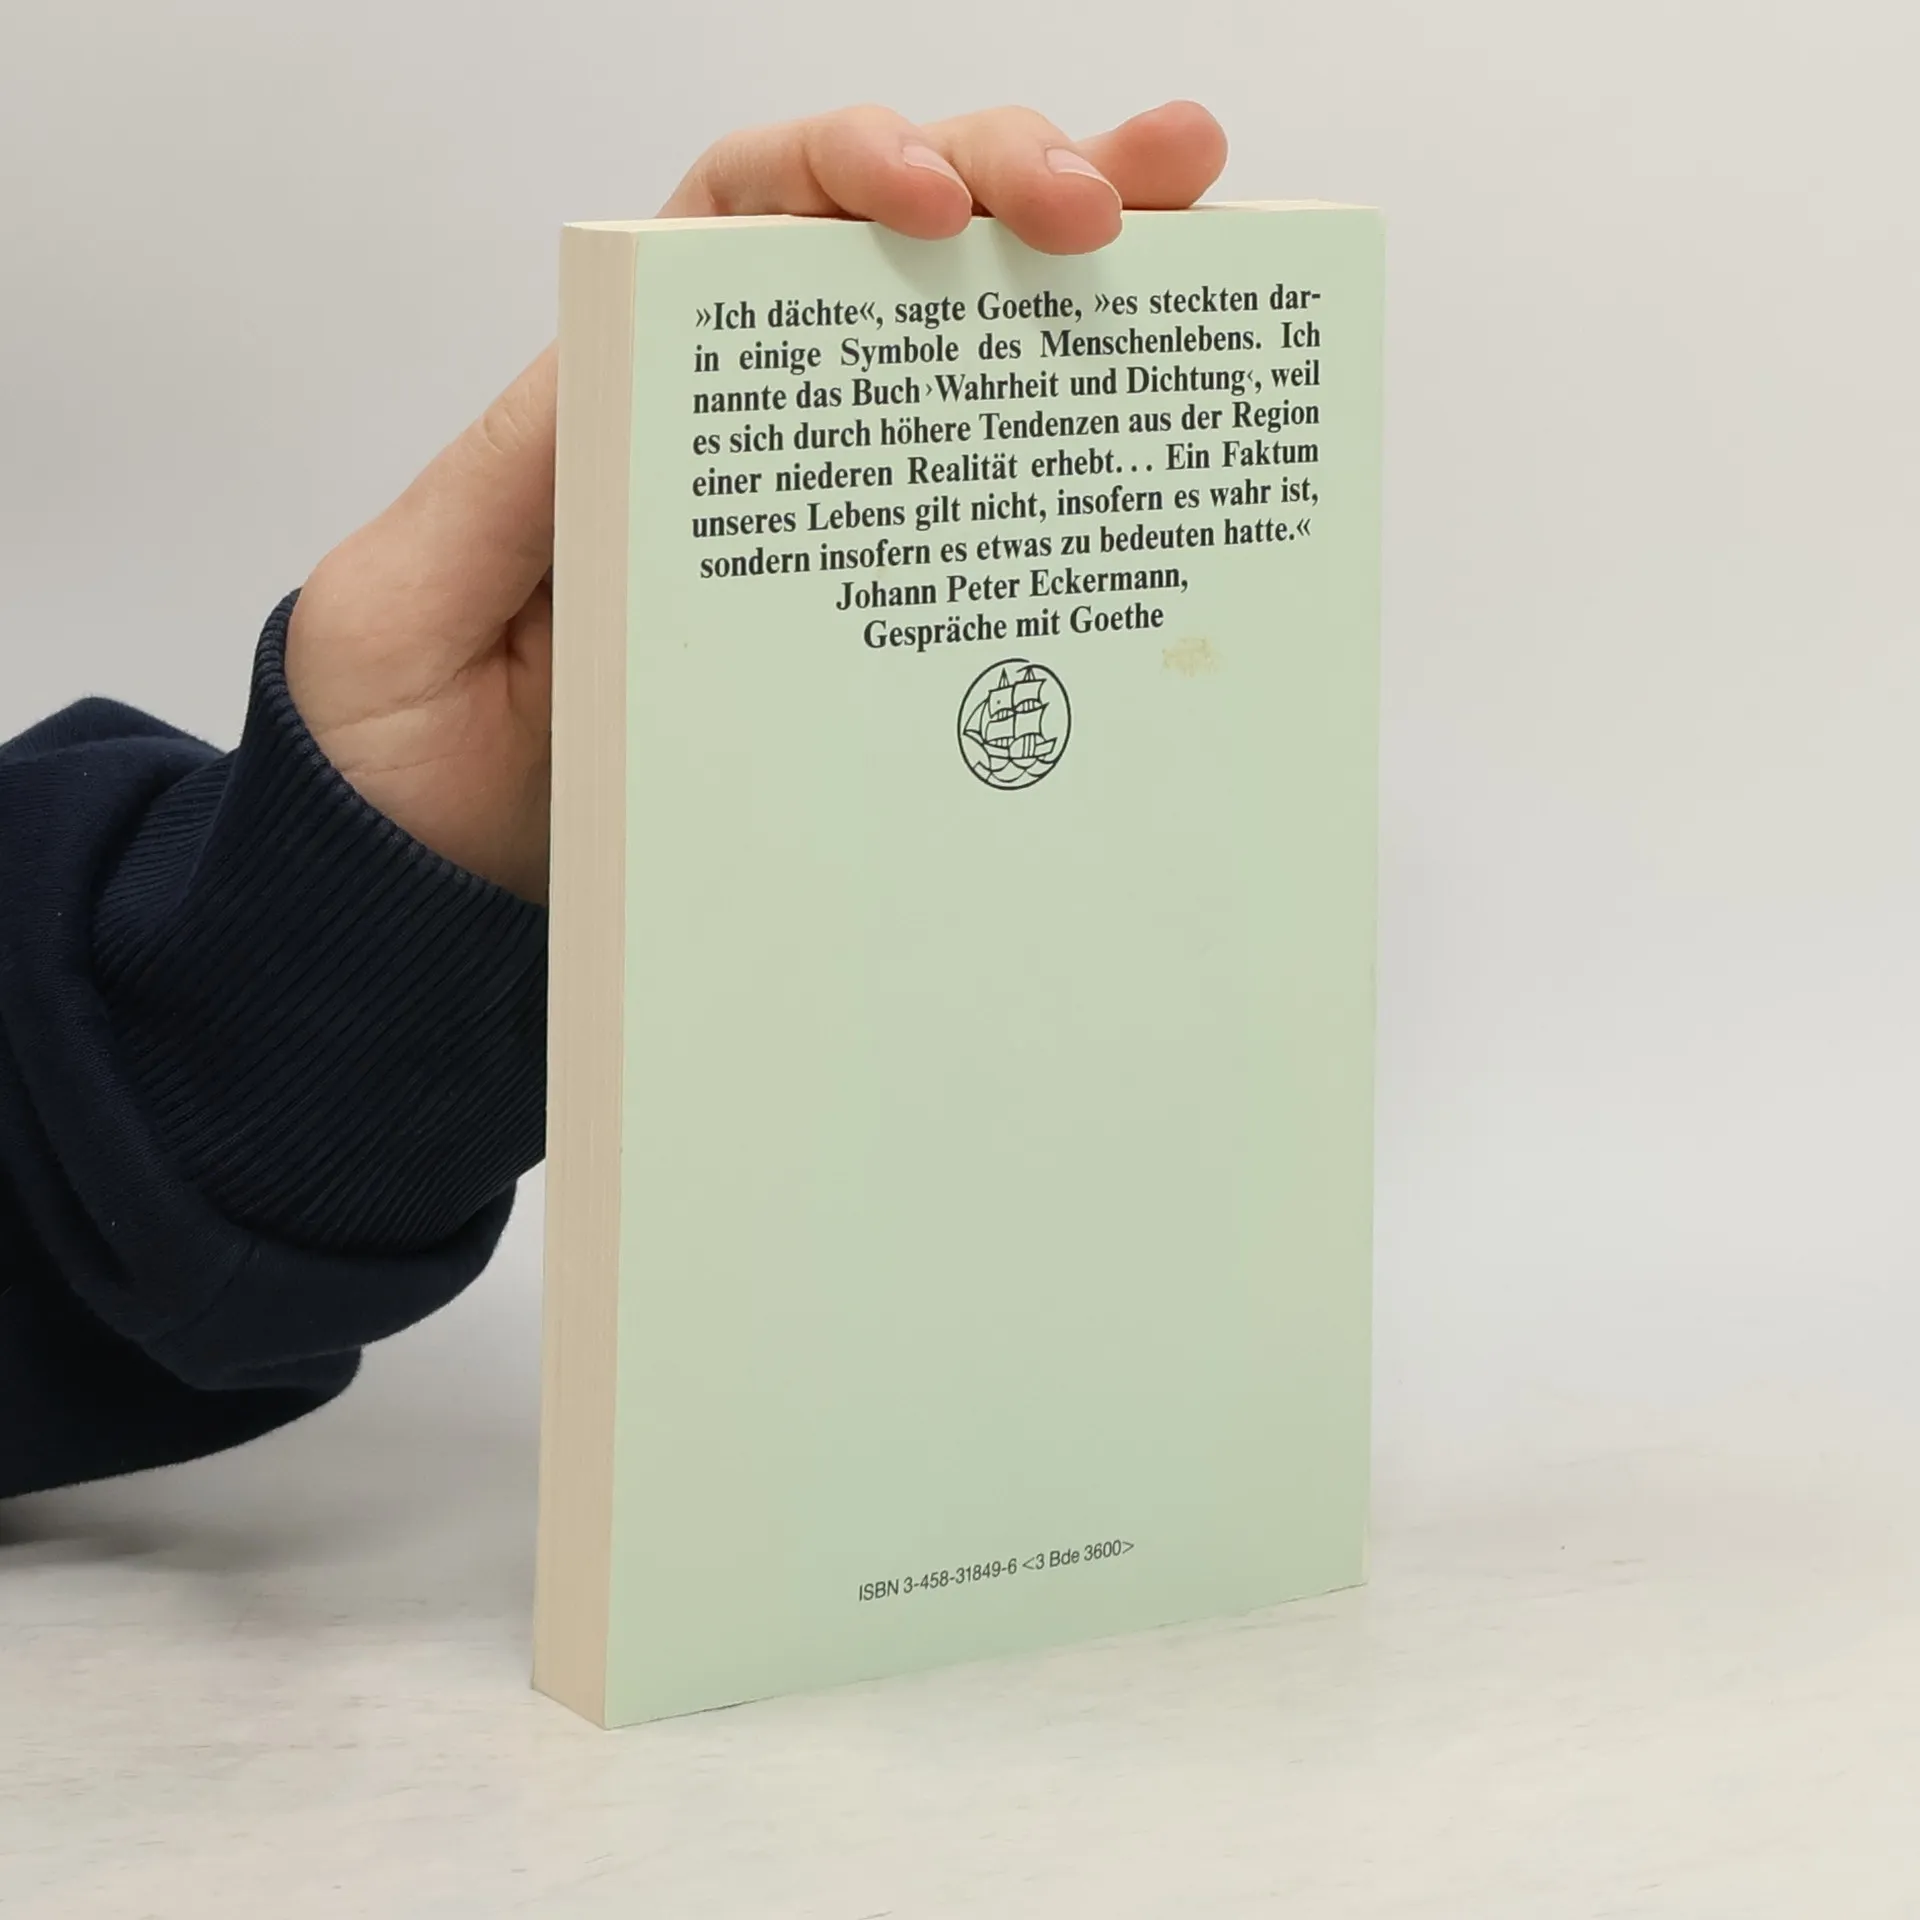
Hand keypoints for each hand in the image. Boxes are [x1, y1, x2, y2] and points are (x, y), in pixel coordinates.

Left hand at [285, 101, 1228, 902]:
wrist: (434, 891)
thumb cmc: (402, 746)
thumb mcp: (413, 600)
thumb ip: (510, 483)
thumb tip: (626, 380)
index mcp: (627, 393)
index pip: (747, 215)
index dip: (847, 168)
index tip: (929, 205)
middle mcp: (739, 440)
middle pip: (891, 258)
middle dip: (1012, 185)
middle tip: (1116, 199)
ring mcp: (817, 534)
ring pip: (961, 373)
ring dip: (1083, 291)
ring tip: (1204, 239)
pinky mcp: (865, 637)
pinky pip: (977, 538)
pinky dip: (1073, 480)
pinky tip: (1160, 452)